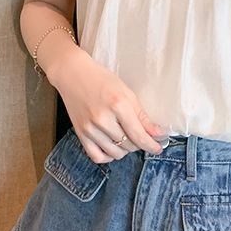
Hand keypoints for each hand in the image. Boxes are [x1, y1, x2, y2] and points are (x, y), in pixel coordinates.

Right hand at [48, 49, 165, 161]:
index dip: (151, 145)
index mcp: (118, 105)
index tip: (158, 148)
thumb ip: (142, 116)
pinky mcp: (80, 133)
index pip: (139, 135)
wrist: (72, 74)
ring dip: (125, 150)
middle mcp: (103, 119)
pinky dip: (108, 156)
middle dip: (139, 144)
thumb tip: (157, 134)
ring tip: (126, 139)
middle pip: (128, 145)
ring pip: (115, 153)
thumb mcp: (127, 93)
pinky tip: (112, 147)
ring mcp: (89, 128)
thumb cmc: (101, 80)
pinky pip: (96, 156)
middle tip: (140, 135)